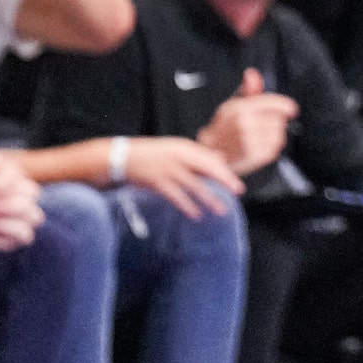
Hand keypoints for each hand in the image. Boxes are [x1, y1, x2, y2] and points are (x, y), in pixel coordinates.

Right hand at [122, 135, 246, 218]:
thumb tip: (222, 158)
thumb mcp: (177, 149)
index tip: (236, 183)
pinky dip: (187, 206)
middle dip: (224, 180)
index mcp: (184, 148)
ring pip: (194, 185)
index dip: (224, 171)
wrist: (124, 157)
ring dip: (209, 198)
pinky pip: (176, 196)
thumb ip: (199, 155)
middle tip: (238, 191)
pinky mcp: (158, 182)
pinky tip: (196, 215)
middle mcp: (179, 157)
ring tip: (221, 210)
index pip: (210, 159)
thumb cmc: (153, 153)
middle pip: (207, 168)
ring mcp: (168, 170)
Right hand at [199, 67, 296, 175]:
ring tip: (261, 134)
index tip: (291, 108)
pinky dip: (272, 146)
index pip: (272, 103)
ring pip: (279, 133)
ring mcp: (251, 141)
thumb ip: (247, 90)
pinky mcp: (256, 155)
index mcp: (239, 109)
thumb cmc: (222, 128)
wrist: (211, 153)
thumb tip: (253, 74)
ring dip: (275, 133)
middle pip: (278, 118)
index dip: (285, 105)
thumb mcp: (231, 105)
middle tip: (264, 123)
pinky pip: (275, 147)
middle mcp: (245, 125)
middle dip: (275, 120)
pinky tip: (260, 145)